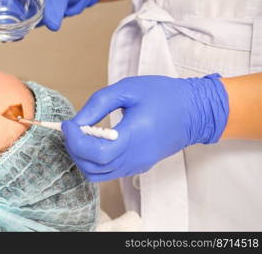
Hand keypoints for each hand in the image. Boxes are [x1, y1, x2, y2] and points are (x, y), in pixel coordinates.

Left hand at [62, 74, 228, 181]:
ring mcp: (137, 164)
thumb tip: (76, 122)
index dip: (75, 141)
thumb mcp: (128, 89)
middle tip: (72, 128)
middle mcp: (134, 157)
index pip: (95, 154)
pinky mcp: (139, 165)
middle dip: (74, 149)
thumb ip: (98, 104)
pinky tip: (98, 140)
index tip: (67, 124)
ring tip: (83, 134)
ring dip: (83, 157)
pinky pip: (110, 171)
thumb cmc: (163, 95)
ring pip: (99, 174)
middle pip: (93, 167)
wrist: (196, 111)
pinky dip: (96, 160)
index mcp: (133, 137)